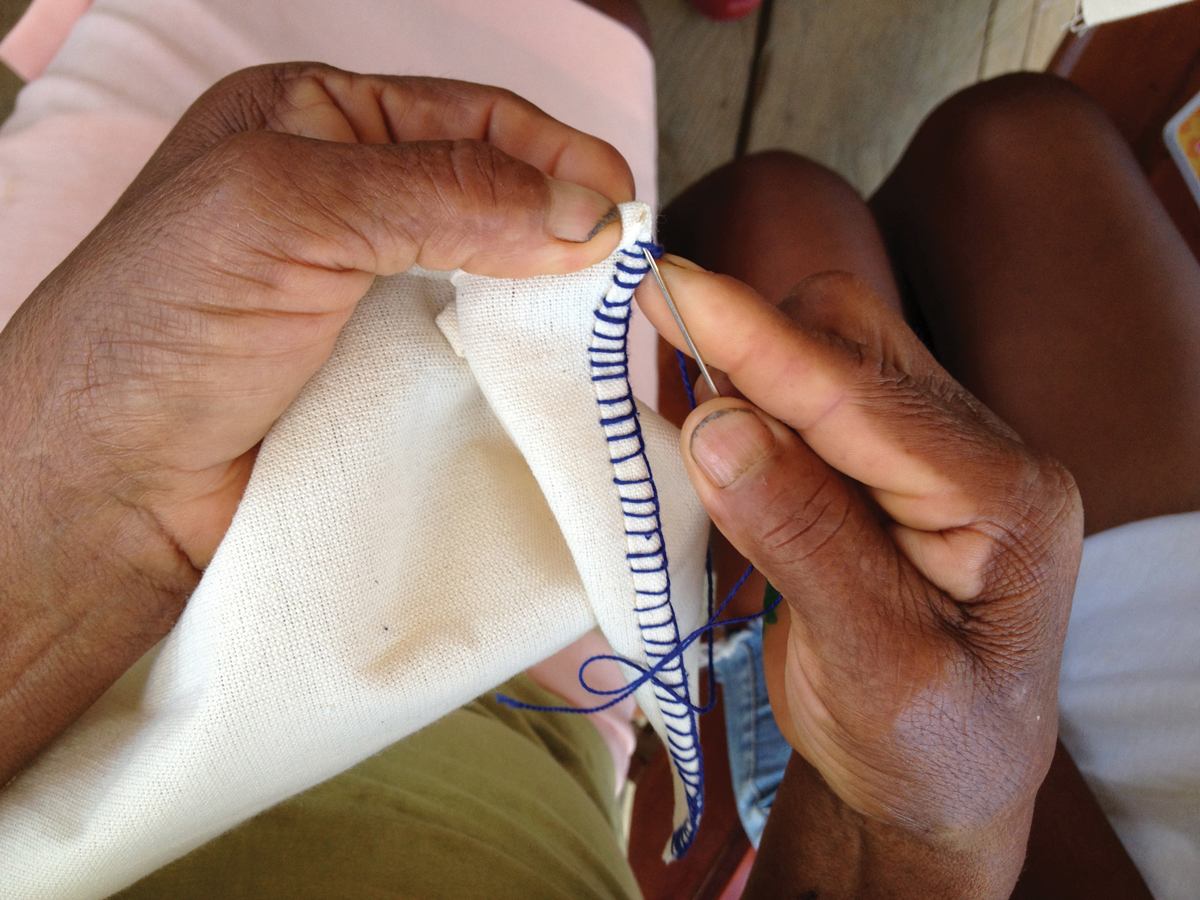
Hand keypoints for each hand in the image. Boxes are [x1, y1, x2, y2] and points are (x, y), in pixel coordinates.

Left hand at [0, 63, 628, 780]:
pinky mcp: (384, 374)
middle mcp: (349, 199)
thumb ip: (442, 194)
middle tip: (625, 272)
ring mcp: (369, 292)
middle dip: (562, 223)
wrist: (109, 492)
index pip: (469, 117)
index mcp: (315, 122)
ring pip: (492, 277)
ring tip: (604, 326)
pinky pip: (474, 352)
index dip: (554, 152)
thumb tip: (583, 209)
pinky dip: (521, 359)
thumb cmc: (157, 330)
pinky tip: (553, 372)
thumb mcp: (292, 213)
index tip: (622, 206)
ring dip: (549, 297)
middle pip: (492, 193)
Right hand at [637, 260, 1082, 895]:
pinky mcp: (882, 466)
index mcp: (1005, 498)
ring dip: (744, 369)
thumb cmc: (927, 746)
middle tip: (657, 374)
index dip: (759, 341)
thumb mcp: (874, 667)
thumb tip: (714, 425)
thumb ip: (803, 540)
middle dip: (751, 344)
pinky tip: (712, 435)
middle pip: (852, 341)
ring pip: (825, 355)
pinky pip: (808, 398)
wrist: (938, 786)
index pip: (863, 395)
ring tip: (680, 416)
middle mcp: (978, 454)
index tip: (669, 286)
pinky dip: (747, 402)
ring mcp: (930, 454)